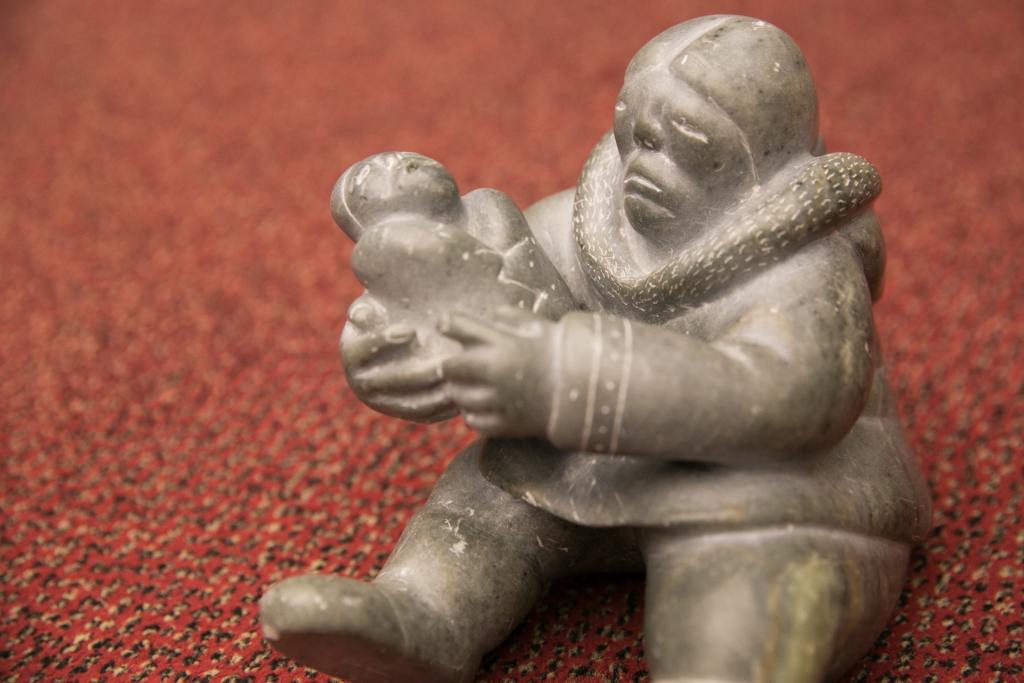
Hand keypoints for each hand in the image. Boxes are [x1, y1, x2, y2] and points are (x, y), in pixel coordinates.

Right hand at [341, 293, 455, 421]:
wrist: (415, 333)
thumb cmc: (398, 308)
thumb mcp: (382, 302)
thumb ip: (368, 306)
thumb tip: (359, 316)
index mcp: (352, 352)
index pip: (358, 351)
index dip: (382, 342)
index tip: (412, 331)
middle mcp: (362, 382)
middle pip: (386, 382)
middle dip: (414, 373)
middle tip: (442, 362)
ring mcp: (384, 401)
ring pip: (408, 404)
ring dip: (433, 393)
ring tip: (457, 378)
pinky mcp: (406, 411)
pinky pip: (426, 414)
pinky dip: (445, 407)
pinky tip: (465, 391)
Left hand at [439, 307, 555, 437]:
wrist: (587, 389)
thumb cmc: (560, 353)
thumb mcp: (538, 326)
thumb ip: (509, 318)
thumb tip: (489, 315)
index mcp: (504, 344)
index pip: (460, 328)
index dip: (447, 324)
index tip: (443, 324)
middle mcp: (497, 372)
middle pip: (450, 367)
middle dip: (451, 365)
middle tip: (454, 366)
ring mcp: (500, 401)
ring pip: (459, 397)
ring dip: (460, 390)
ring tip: (468, 387)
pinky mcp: (506, 424)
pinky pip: (473, 421)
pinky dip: (473, 413)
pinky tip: (481, 406)